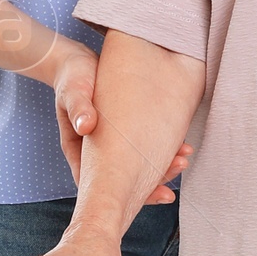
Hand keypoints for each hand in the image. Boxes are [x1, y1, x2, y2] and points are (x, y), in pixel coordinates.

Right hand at [47, 42, 190, 201]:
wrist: (77, 62)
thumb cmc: (72, 78)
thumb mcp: (72, 90)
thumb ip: (78, 107)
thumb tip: (85, 126)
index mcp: (79, 153)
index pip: (99, 184)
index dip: (121, 193)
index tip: (144, 193)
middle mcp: (98, 155)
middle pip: (125, 181)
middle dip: (153, 182)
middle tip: (178, 168)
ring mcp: (115, 146)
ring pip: (139, 167)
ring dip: (163, 166)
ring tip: (185, 158)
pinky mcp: (128, 134)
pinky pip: (146, 149)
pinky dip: (165, 150)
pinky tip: (184, 145)